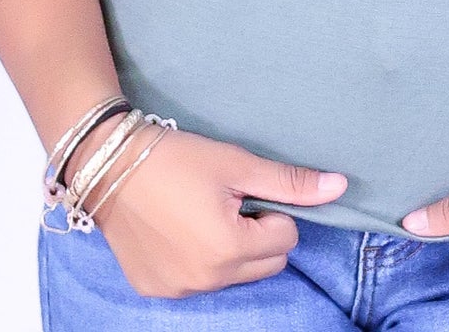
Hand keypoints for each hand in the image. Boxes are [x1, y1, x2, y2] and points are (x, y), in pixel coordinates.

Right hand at [67, 118, 348, 298]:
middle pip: (265, 264)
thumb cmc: (177, 157)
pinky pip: (198, 283)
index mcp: (229, 251)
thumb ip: (289, 183)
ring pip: (233, 276)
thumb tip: (340, 187)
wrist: (108, 164)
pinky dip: (199, 260)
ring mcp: (178, 291)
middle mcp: (205, 282)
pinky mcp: (155, 289)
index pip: (286, 238)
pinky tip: (179, 229)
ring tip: (201, 212)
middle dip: (257, 233)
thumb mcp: (237, 164)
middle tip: (226, 199)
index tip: (243, 188)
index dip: (272, 209)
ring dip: (231, 249)